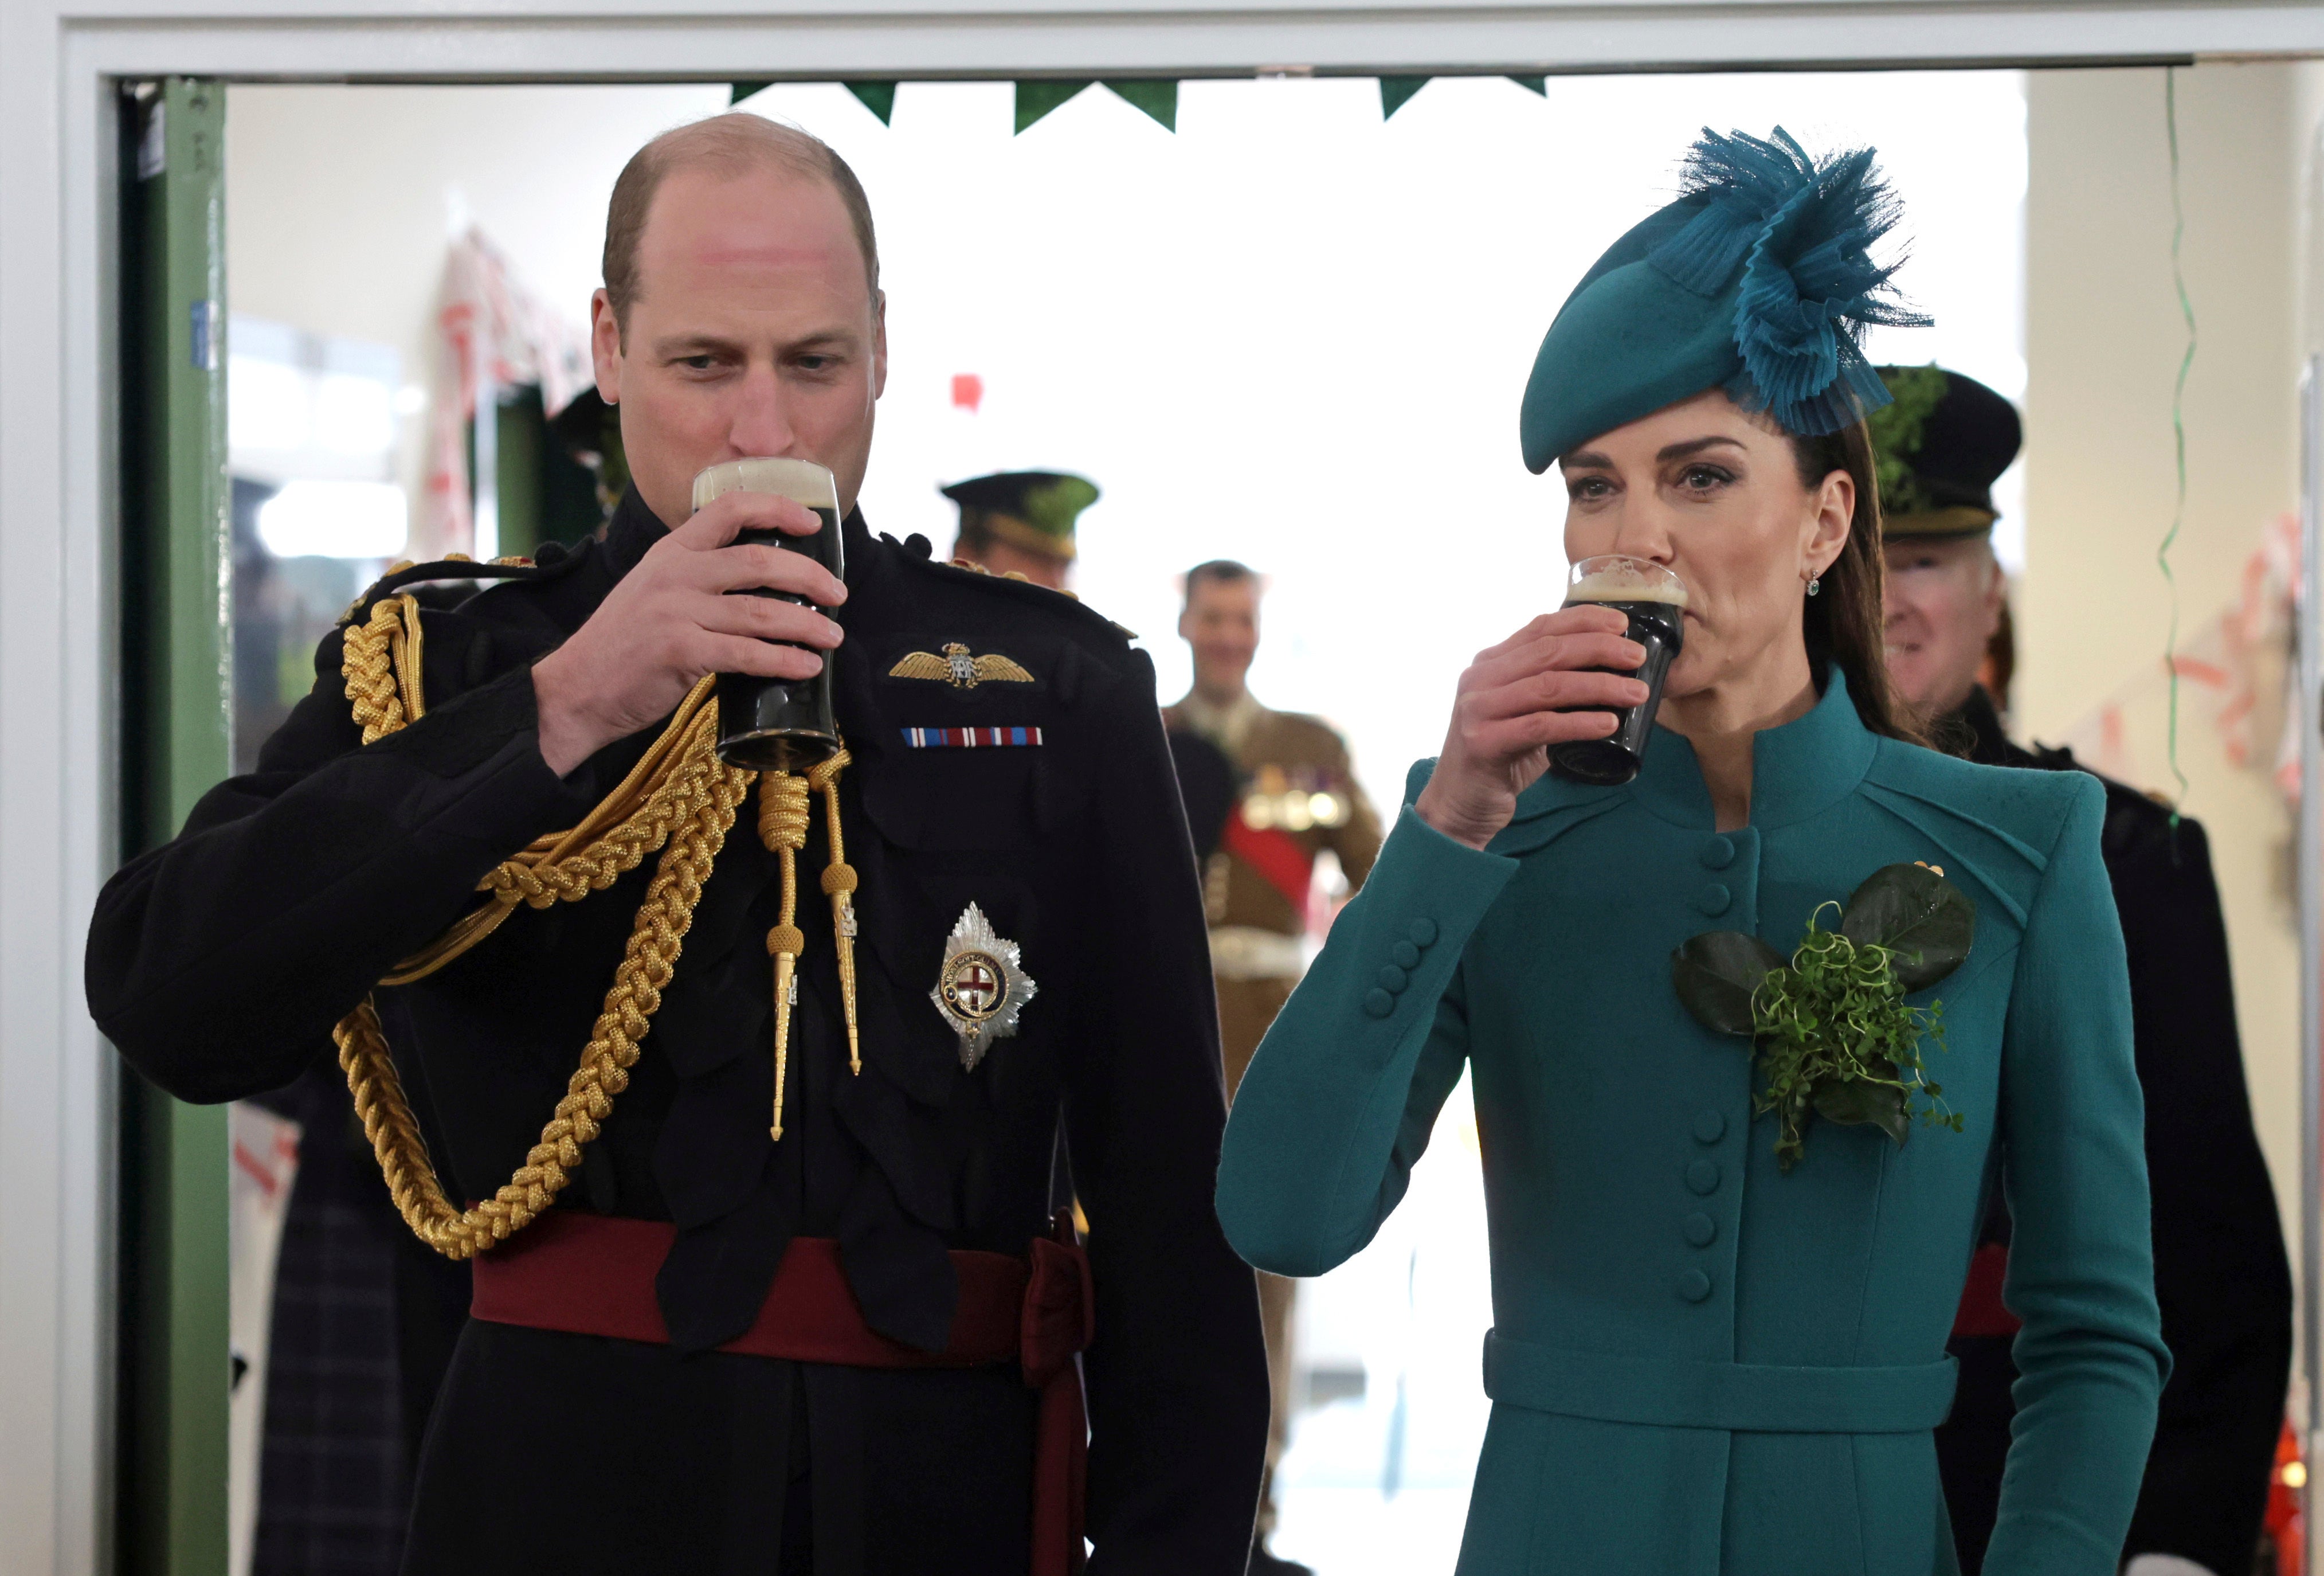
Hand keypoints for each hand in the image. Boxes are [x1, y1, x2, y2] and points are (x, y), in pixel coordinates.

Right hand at [532, 491, 846, 775]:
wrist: (576, 690)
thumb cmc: (624, 645)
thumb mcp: (653, 591)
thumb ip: (696, 580)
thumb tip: (762, 587)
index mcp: (671, 552)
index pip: (728, 508)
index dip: (776, 508)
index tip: (812, 522)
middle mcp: (674, 573)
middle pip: (758, 560)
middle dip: (809, 575)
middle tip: (838, 594)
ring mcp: (675, 612)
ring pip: (760, 611)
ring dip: (807, 625)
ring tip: (834, 636)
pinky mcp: (678, 652)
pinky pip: (746, 654)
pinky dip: (783, 661)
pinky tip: (806, 667)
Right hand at [1412, 606, 1647, 849]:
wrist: (1458, 804)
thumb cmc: (1501, 758)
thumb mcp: (1522, 713)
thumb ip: (1548, 690)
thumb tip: (1611, 672)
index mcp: (1489, 663)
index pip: (1540, 627)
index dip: (1584, 620)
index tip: (1622, 623)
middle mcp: (1479, 679)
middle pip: (1548, 651)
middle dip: (1599, 649)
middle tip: (1637, 657)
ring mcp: (1477, 709)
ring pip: (1548, 686)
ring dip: (1599, 686)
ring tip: (1636, 693)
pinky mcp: (1482, 742)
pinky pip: (1540, 727)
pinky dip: (1579, 723)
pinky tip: (1608, 724)